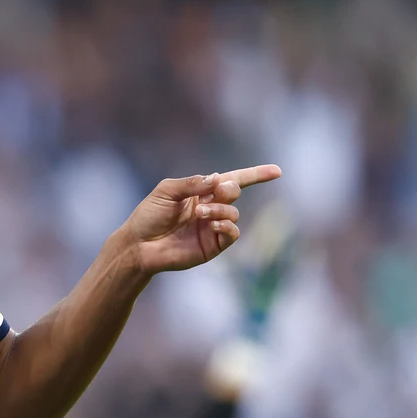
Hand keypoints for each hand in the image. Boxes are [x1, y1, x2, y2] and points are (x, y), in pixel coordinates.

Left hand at [116, 165, 281, 274]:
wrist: (139, 245)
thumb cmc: (148, 216)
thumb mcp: (166, 191)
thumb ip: (191, 183)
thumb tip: (217, 179)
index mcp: (200, 191)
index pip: (232, 180)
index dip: (255, 175)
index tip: (277, 171)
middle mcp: (210, 208)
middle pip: (234, 192)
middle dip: (229, 189)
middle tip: (217, 191)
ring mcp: (212, 227)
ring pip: (234, 214)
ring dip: (221, 210)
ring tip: (201, 213)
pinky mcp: (212, 245)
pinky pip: (232, 234)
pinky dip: (227, 226)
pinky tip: (212, 225)